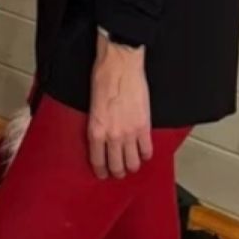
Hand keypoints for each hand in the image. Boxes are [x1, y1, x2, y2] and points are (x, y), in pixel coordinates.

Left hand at [88, 35, 152, 178]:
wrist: (120, 65)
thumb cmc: (103, 78)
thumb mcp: (91, 106)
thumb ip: (97, 125)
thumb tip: (101, 137)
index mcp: (95, 130)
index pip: (97, 161)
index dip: (101, 171)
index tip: (103, 174)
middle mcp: (112, 136)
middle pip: (116, 166)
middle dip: (117, 172)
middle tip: (118, 172)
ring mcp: (129, 133)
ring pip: (133, 163)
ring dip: (132, 166)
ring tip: (132, 165)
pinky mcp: (144, 126)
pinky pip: (147, 150)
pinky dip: (146, 154)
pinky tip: (144, 153)